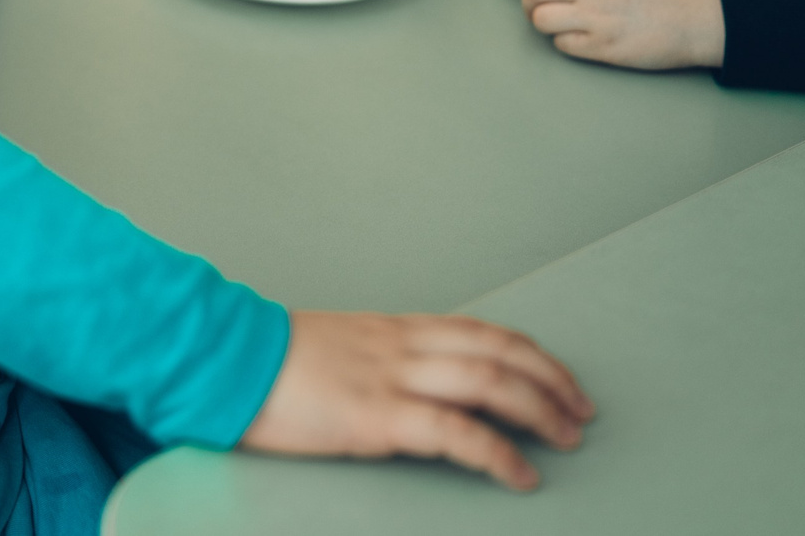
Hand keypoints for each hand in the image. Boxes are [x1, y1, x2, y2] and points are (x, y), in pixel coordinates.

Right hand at [240, 311, 592, 491]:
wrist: (224, 362)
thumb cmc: (267, 364)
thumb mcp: (334, 349)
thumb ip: (376, 361)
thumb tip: (408, 387)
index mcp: (392, 329)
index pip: (480, 331)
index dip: (529, 354)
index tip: (559, 379)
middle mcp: (402, 346)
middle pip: (498, 351)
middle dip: (551, 381)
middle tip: (580, 412)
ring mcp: (392, 378)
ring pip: (489, 383)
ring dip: (540, 411)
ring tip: (566, 439)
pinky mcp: (377, 416)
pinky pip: (456, 433)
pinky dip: (498, 454)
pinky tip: (520, 475)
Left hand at [523, 0, 726, 70]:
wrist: (705, 16)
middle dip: (530, 1)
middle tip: (537, 7)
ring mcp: (595, 16)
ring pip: (541, 19)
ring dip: (543, 22)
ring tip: (556, 23)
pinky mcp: (603, 47)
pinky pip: (562, 45)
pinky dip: (564, 42)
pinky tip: (579, 37)